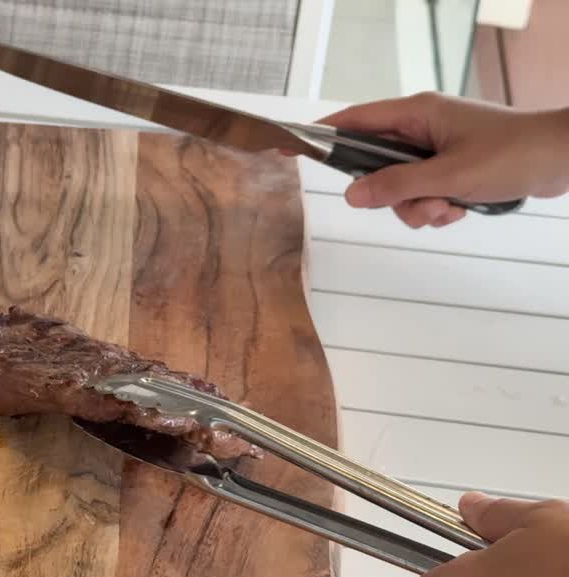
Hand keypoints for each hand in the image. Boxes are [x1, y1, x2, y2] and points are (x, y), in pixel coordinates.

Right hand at [316, 93, 568, 227]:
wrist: (562, 158)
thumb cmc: (512, 154)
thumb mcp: (448, 176)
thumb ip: (396, 186)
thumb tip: (352, 196)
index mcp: (416, 114)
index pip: (354, 122)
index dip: (321, 136)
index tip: (289, 148)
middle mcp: (422, 128)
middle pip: (376, 167)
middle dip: (394, 196)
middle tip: (423, 203)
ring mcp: (436, 149)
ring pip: (400, 188)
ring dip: (419, 207)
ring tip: (451, 208)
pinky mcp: (451, 167)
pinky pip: (423, 194)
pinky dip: (437, 208)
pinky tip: (461, 209)